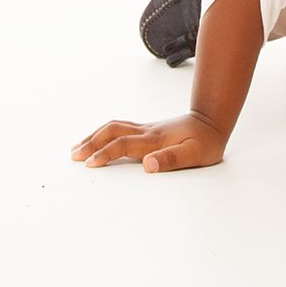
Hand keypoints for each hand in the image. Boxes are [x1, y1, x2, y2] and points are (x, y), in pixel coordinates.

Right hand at [70, 112, 226, 172]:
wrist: (213, 121)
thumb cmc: (206, 142)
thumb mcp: (195, 155)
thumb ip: (171, 159)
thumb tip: (147, 165)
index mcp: (155, 140)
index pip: (123, 145)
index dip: (105, 154)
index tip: (89, 164)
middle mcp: (147, 131)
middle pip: (112, 132)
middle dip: (91, 143)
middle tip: (73, 156)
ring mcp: (146, 128)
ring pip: (114, 127)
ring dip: (94, 136)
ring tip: (77, 148)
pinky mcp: (148, 129)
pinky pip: (120, 128)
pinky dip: (103, 133)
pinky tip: (98, 139)